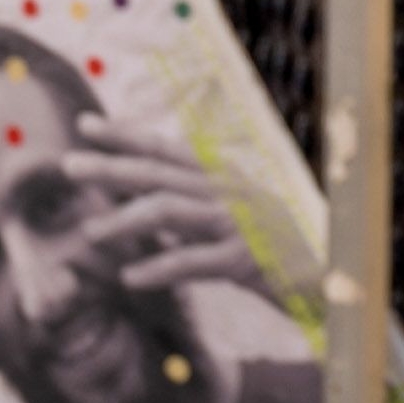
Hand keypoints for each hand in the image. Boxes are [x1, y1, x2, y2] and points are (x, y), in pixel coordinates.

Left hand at [65, 117, 276, 299]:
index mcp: (225, 177)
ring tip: (89, 234)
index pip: (167, 149)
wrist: (336, 274)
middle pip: (160, 172)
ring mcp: (238, 223)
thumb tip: (146, 205)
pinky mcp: (247, 260)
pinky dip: (160, 267)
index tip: (85, 125)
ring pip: (170, 211)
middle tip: (68, 165)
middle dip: (111, 167)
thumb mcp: (238, 219)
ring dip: (125, 220)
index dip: (126, 135)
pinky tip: (130, 277)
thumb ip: (197, 208)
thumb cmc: (281, 250)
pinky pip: (194, 261)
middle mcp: (230, 191)